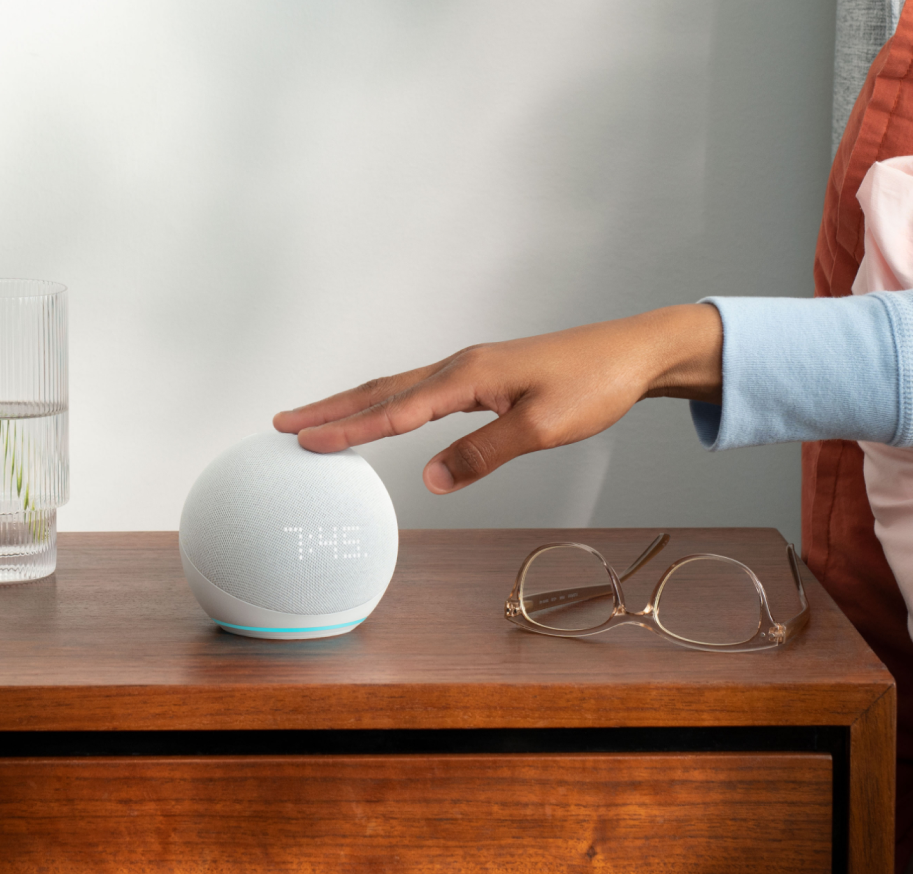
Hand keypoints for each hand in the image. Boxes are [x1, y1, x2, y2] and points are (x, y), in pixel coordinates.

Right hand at [273, 303, 722, 493]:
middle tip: (281, 426)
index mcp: (469, 375)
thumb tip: (432, 481)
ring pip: (397, 388)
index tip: (306, 444)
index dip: (350, 431)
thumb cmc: (594, 386)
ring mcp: (470, 368)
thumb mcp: (541, 430)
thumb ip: (484, 454)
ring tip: (313, 420)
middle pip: (381, 390)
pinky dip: (388, 403)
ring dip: (353, 404)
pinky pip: (420, 392)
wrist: (631, 353)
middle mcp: (461, 365)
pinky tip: (383, 415)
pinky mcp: (483, 376)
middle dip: (331, 410)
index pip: (397, 411)